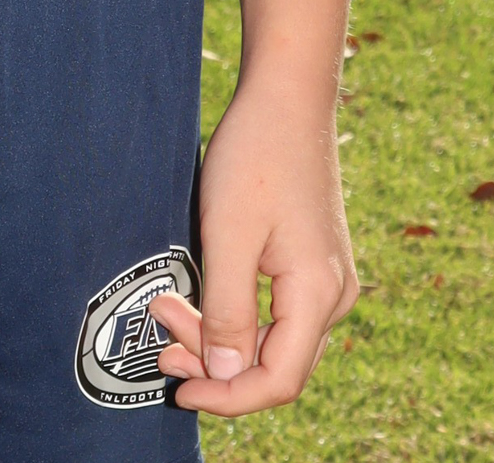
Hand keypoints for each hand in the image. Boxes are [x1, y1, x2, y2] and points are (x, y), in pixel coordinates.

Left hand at [150, 78, 357, 415]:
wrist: (286, 95)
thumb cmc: (256, 154)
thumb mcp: (228, 234)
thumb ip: (228, 312)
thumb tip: (227, 378)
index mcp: (318, 293)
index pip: (278, 381)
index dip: (227, 397)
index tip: (179, 388)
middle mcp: (333, 296)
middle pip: (276, 365)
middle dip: (216, 365)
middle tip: (160, 335)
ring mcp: (327, 279)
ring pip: (275, 341)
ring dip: (222, 340)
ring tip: (168, 313)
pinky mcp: (313, 263)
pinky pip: (277, 313)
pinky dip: (237, 316)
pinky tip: (201, 300)